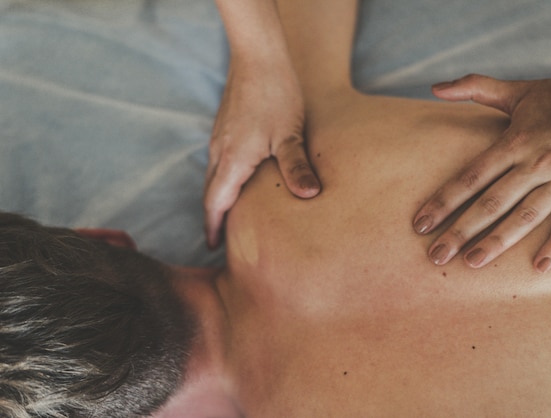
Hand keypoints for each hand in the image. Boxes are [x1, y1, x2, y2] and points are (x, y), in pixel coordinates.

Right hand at [204, 57, 320, 247]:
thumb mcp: (290, 134)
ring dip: (218, 198)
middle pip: (210, 193)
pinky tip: (239, 179)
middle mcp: (220, 152)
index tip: (213, 245)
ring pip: (214, 177)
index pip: (216, 203)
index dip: (213, 226)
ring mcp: (219, 138)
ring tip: (230, 214)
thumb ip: (296, 166)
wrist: (258, 56)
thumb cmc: (276, 94)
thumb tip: (309, 196)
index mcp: (232, 160)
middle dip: (214, 217)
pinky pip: (219, 162)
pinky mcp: (225, 127)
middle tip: (222, 237)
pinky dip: (223, 179)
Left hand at [413, 71, 550, 271]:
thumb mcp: (517, 91)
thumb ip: (473, 88)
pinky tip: (539, 268)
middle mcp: (536, 163)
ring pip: (526, 217)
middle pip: (491, 203)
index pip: (470, 177)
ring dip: (498, 242)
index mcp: (515, 142)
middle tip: (436, 255)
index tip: (420, 224)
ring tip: (471, 262)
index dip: (443, 201)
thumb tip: (434, 88)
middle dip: (460, 231)